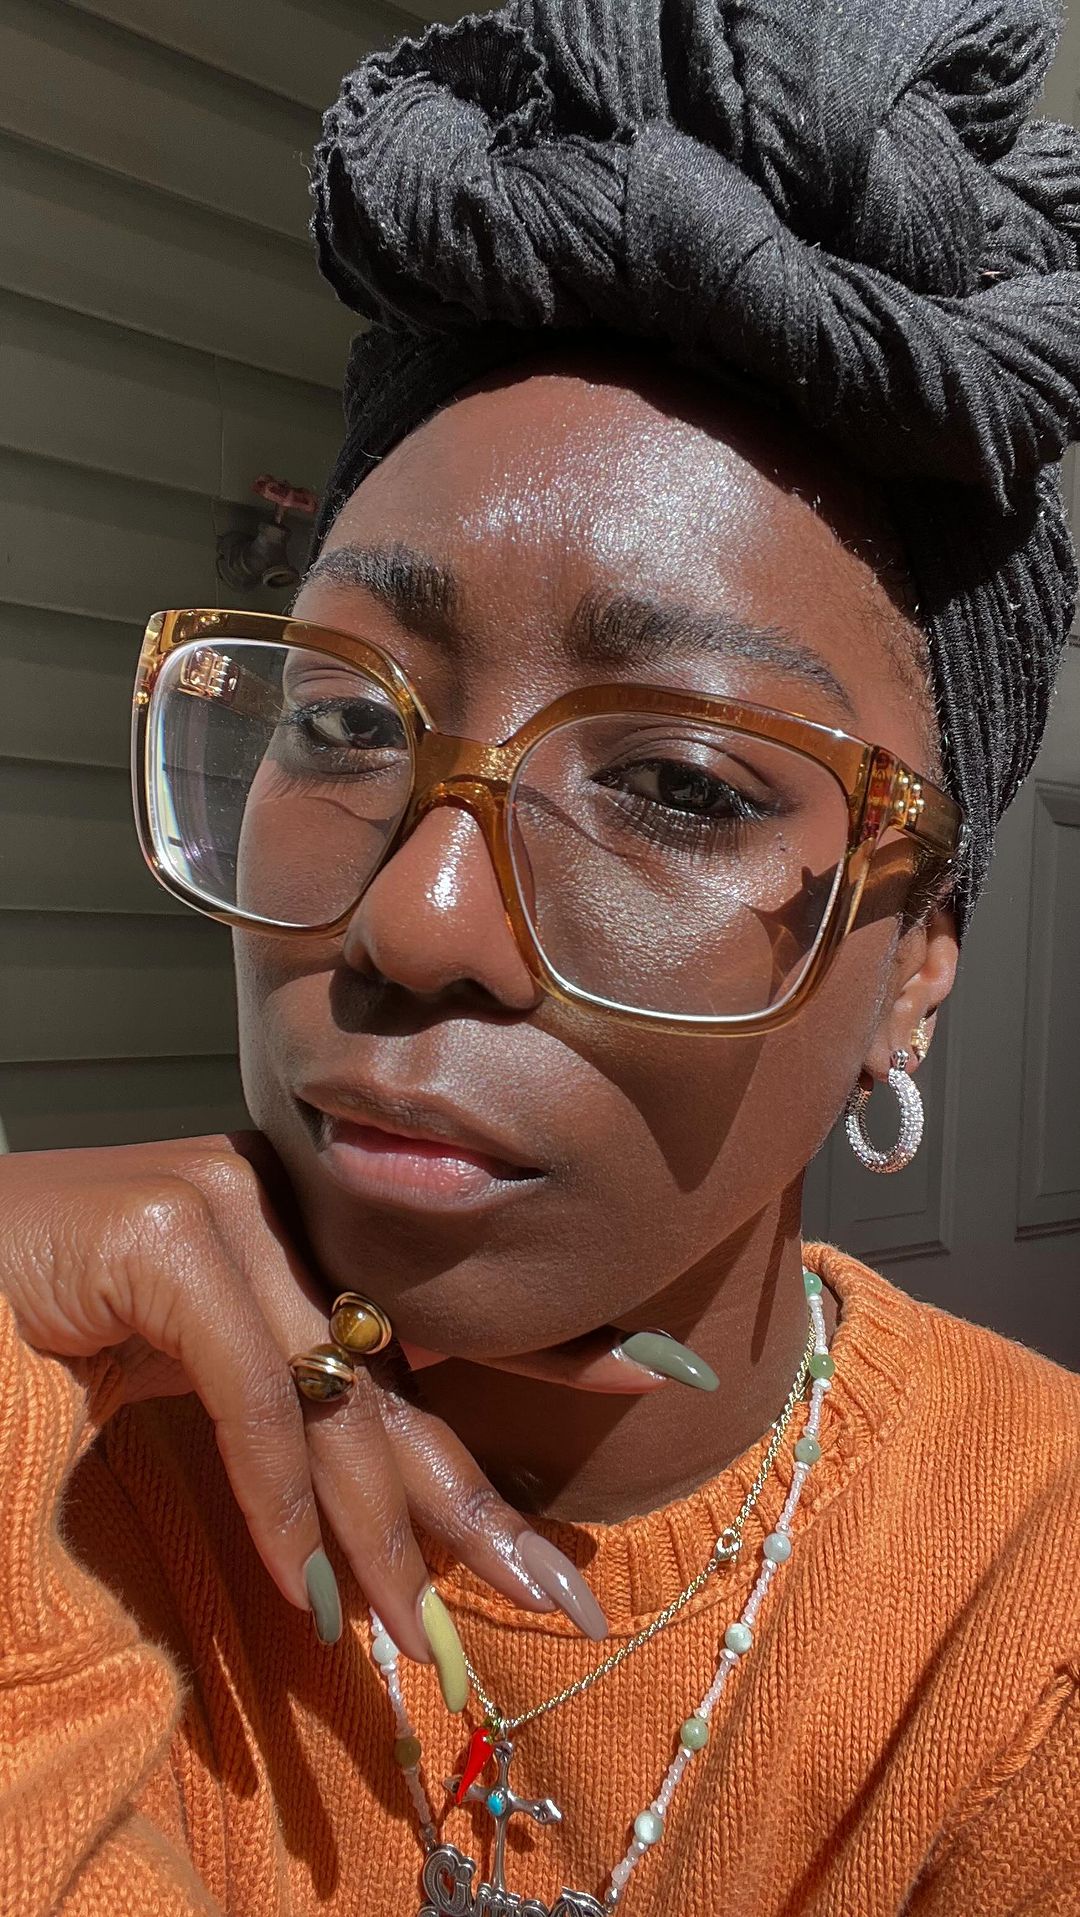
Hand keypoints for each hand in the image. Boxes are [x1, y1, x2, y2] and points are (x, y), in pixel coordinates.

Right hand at [0, 1132, 656, 1700]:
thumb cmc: (44, 1323)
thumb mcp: (192, 1364)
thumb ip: (286, 1402)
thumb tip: (381, 1516)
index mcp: (292, 1222)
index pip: (427, 1306)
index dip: (543, 1343)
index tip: (650, 1374)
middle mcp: (277, 1197)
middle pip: (396, 1374)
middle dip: (476, 1499)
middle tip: (558, 1597)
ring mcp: (223, 1200)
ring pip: (334, 1400)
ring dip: (384, 1540)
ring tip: (427, 1643)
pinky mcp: (162, 1233)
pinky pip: (253, 1397)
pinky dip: (282, 1503)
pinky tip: (308, 1593)